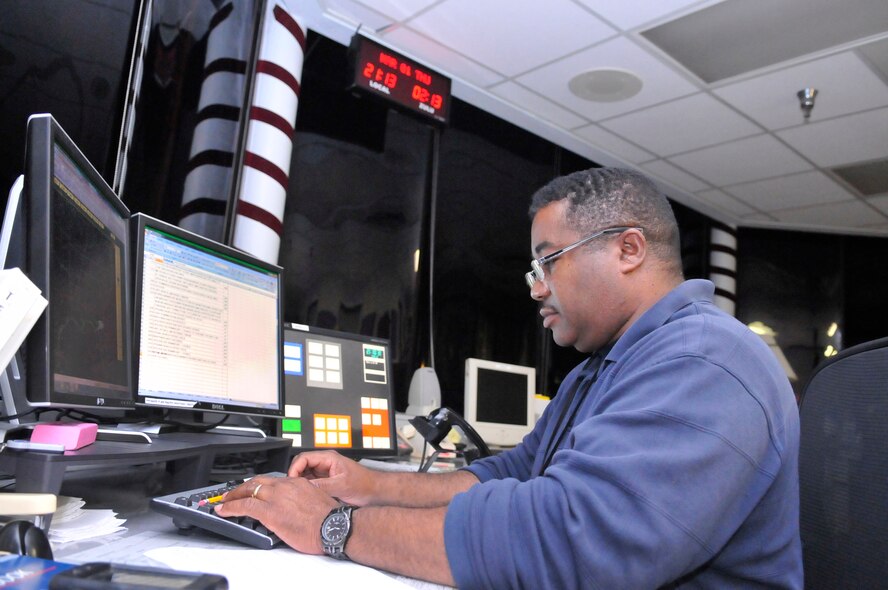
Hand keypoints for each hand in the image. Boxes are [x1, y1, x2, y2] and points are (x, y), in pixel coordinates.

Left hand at [214, 475, 337, 554]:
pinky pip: (245, 505)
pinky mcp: (270, 511)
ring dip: (234, 496)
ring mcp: (277, 497)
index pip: (273, 481)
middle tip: (233, 493)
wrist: (334, 526)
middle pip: (258, 482)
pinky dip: (231, 507)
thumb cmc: (330, 521)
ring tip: (225, 501)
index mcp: (298, 483)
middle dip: (243, 487)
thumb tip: (294, 510)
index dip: (259, 486)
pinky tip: (224, 510)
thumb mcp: (315, 503)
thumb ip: (301, 502)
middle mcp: (286, 486)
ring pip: (249, 490)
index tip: (254, 490)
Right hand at [288, 450, 378, 505]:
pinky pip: (311, 482)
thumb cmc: (363, 485)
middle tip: (291, 489)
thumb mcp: (341, 485)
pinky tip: (305, 497)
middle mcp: (325, 463)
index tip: (291, 481)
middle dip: (294, 476)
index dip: (294, 468)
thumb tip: (304, 487)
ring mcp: (325, 472)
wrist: (375, 492)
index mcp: (328, 458)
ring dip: (299, 483)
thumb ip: (322, 485)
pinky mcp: (326, 481)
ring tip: (296, 494)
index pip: (303, 458)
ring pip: (304, 475)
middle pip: (301, 465)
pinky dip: (306, 488)